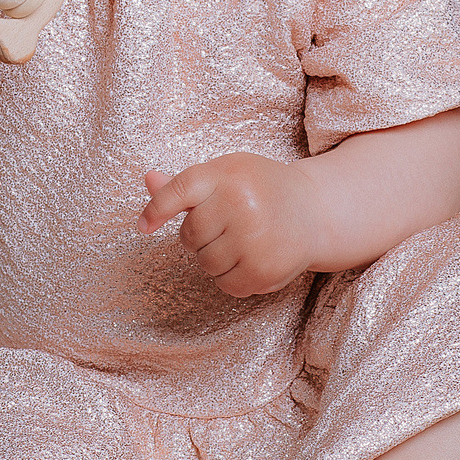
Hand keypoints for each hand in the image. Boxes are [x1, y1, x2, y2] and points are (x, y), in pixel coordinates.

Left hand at [138, 155, 324, 297]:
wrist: (315, 210)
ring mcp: (254, 238)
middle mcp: (241, 203)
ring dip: (215, 258)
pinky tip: (249, 259)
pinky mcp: (264, 269)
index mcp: (227, 174)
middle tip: (226, 225)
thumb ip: (185, 185)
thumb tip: (148, 180)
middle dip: (199, 236)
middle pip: (190, 235)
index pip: (179, 191)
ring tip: (242, 241)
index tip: (144, 227)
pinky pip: (225, 284)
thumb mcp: (226, 175)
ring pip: (205, 263)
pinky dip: (231, 277)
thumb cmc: (261, 189)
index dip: (156, 209)